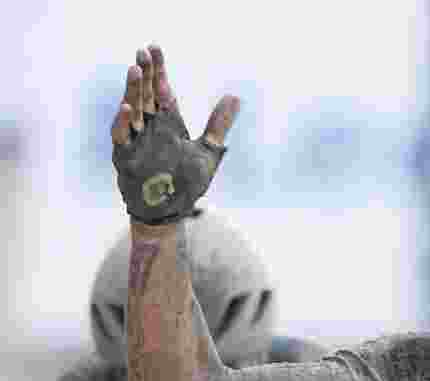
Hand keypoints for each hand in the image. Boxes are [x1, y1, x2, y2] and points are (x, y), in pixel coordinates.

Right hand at [111, 45, 239, 224]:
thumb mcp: (209, 151)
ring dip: (133, 91)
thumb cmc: (187, 182)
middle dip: (145, 74)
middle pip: (146, 95)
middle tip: (143, 52)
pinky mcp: (125, 156)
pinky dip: (124, 123)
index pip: (162, 90)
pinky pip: (122, 137)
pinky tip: (128, 108)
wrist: (170, 210)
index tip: (155, 48)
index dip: (159, 70)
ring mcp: (136, 140)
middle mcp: (151, 128)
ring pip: (132, 110)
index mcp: (168, 123)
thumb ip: (219, 124)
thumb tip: (235, 97)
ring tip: (135, 70)